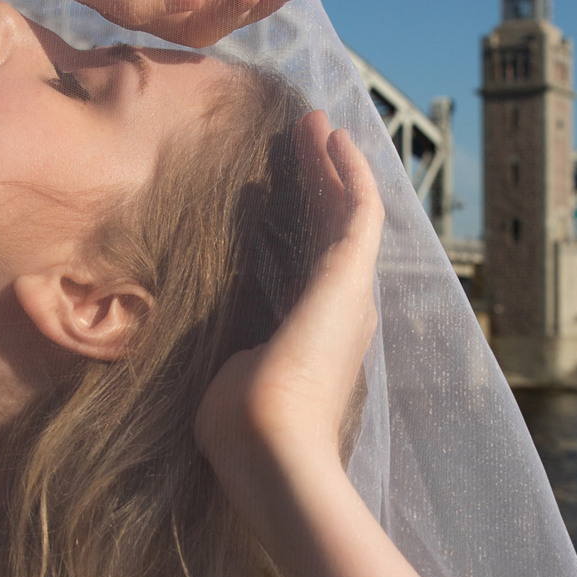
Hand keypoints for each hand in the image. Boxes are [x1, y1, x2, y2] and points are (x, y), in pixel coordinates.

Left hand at [196, 111, 383, 487]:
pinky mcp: (350, 277)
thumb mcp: (227, 377)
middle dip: (318, 182)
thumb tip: (218, 340)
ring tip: (318, 125)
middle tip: (305, 138)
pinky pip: (359, 210)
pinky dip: (350, 173)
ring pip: (345, 213)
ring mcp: (349, 293)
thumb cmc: (241, 431)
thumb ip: (230, 350)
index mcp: (311, 336)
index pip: (306, 264)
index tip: (276, 185)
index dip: (297, 221)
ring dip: (333, 167)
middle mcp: (341, 312)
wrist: (272, 451)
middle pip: (331, 230)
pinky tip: (336, 139)